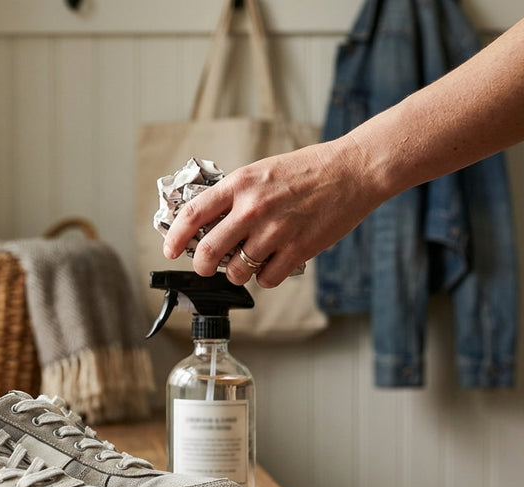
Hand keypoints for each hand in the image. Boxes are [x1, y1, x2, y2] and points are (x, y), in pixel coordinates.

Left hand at [161, 140, 382, 287]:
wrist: (353, 171)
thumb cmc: (309, 169)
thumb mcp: (262, 171)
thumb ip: (236, 195)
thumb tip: (211, 222)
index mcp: (240, 185)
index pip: (192, 214)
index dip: (176, 237)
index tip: (170, 250)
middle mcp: (252, 209)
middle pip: (208, 252)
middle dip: (202, 265)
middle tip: (205, 267)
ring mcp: (275, 231)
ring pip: (236, 271)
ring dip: (237, 273)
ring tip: (247, 262)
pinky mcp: (298, 250)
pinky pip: (266, 279)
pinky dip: (265, 278)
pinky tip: (272, 264)